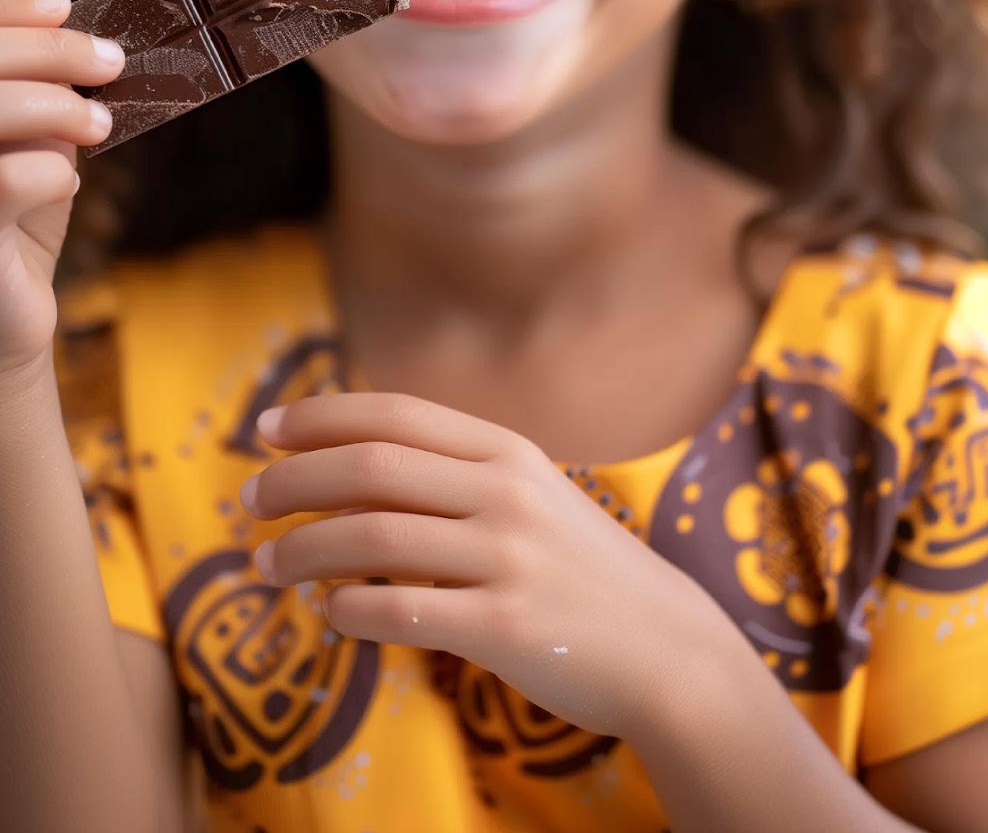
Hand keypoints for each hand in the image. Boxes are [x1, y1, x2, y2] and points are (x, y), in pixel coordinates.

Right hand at [0, 0, 121, 374]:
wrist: (7, 321)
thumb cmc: (15, 226)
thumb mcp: (30, 146)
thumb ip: (37, 97)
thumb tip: (71, 31)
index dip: (10, 15)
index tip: (64, 5)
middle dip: (52, 51)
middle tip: (111, 62)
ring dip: (58, 106)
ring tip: (99, 125)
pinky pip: (7, 180)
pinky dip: (49, 171)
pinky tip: (62, 186)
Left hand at [241, 392, 717, 740]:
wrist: (666, 645)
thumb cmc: (581, 569)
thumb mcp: (532, 495)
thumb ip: (459, 472)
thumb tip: (352, 463)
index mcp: (508, 450)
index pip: (396, 413)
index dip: (321, 416)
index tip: (265, 431)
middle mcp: (506, 493)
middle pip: (372, 468)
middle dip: (295, 480)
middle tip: (250, 502)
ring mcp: (508, 559)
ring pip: (374, 539)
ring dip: (303, 550)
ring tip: (266, 565)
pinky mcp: (505, 627)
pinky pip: (399, 613)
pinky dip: (347, 609)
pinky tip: (327, 611)